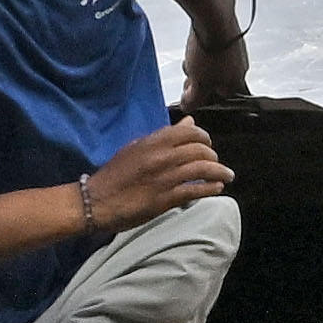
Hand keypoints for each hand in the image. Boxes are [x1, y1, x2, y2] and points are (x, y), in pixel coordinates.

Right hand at [75, 116, 235, 228]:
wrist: (95, 201)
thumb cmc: (115, 175)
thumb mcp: (136, 148)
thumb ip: (164, 137)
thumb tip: (190, 122)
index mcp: (152, 142)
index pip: (189, 132)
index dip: (204, 137)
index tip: (209, 145)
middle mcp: (160, 157)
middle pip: (200, 150)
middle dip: (214, 156)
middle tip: (217, 163)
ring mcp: (164, 178)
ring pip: (202, 169)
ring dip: (219, 172)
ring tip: (226, 176)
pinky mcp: (165, 199)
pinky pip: (195, 190)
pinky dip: (210, 188)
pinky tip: (217, 188)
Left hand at [181, 36, 262, 110]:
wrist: (214, 18)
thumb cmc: (210, 49)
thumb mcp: (197, 82)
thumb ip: (194, 99)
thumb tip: (190, 106)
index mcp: (237, 83)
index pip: (220, 99)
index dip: (201, 97)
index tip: (188, 92)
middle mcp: (241, 68)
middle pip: (216, 82)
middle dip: (200, 79)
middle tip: (189, 74)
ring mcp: (237, 50)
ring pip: (215, 65)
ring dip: (201, 64)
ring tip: (192, 57)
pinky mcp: (230, 35)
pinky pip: (215, 48)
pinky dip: (205, 49)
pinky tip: (197, 45)